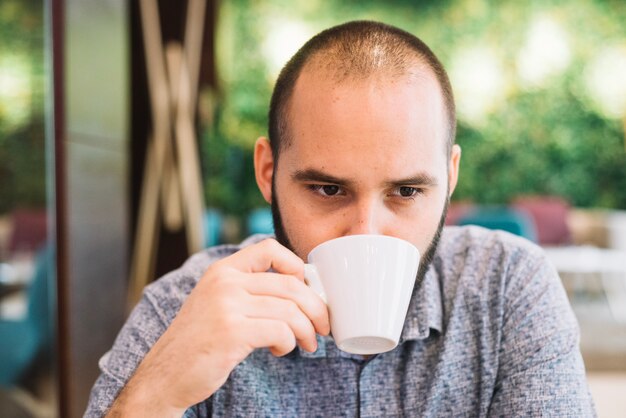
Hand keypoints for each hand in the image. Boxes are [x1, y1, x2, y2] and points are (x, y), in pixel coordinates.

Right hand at [107, 238, 329, 415]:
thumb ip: (249, 291)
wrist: (165, 375)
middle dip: (316, 307)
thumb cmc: (199, 342)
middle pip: (291, 284)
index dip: (296, 264)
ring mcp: (227, 305)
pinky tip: (280, 350)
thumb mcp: (218, 303)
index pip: (269, 248)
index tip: (306, 288)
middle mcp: (225, 282)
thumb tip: (302, 290)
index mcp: (223, 270)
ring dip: (307, 330)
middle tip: (323, 326)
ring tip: (308, 343)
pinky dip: (289, 343)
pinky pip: (281, 331)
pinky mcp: (232, 332)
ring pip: (290, 310)